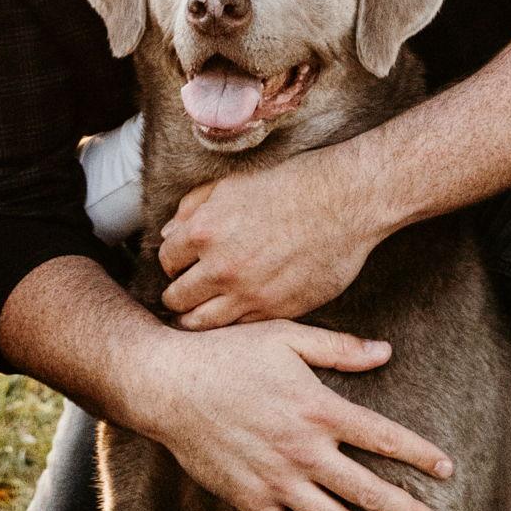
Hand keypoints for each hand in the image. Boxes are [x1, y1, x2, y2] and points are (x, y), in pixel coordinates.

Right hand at [138, 319, 453, 510]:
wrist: (168, 385)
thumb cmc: (227, 353)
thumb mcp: (285, 337)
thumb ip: (338, 348)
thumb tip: (386, 352)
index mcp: (319, 409)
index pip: (383, 437)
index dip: (418, 455)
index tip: (446, 470)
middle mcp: (304, 451)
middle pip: (368, 489)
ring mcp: (276, 481)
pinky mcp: (248, 500)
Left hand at [158, 148, 382, 327]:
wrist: (343, 201)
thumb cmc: (290, 184)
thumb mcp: (232, 183)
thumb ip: (194, 207)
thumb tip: (170, 232)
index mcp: (205, 231)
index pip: (167, 260)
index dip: (173, 262)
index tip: (181, 265)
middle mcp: (221, 268)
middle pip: (177, 298)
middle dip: (178, 294)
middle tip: (186, 292)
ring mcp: (249, 294)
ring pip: (202, 322)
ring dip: (196, 317)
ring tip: (200, 313)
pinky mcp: (277, 311)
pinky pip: (239, 327)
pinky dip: (231, 323)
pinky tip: (234, 314)